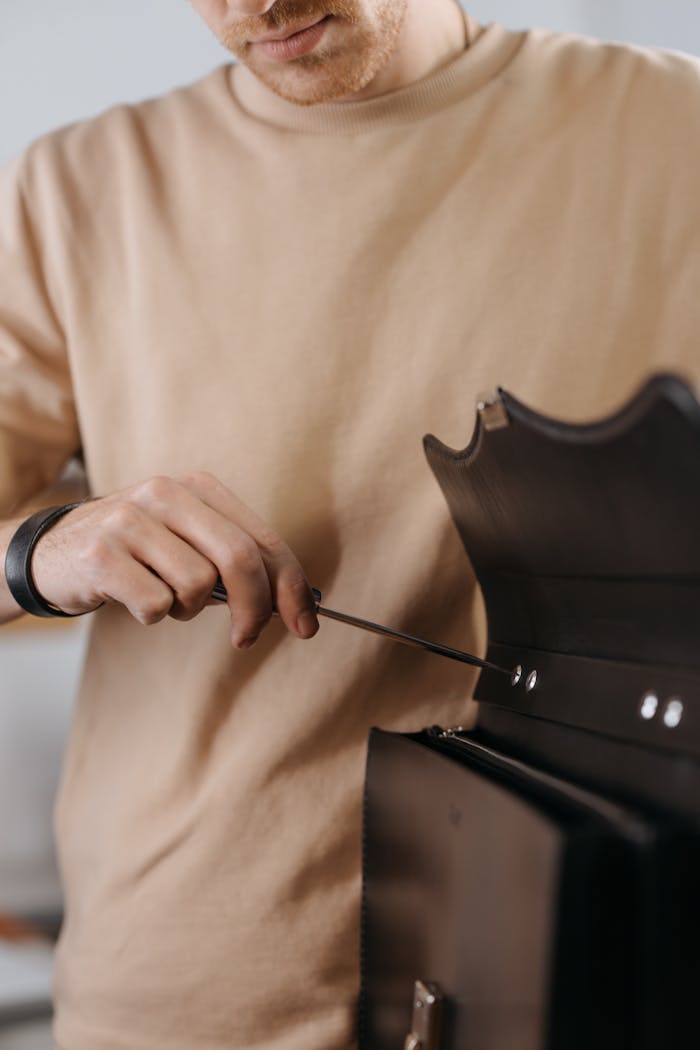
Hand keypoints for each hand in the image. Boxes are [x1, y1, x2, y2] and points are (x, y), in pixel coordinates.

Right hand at [31, 472, 318, 647]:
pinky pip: (155, 605)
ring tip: (161, 595)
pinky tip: (131, 597)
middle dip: (255, 608)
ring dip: (186, 609)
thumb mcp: (187, 541)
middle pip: (239, 558)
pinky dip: (151, 614)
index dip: (290, 586)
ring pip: (197, 586)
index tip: (305, 624)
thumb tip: (295, 605)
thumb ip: (236, 563)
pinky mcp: (101, 554)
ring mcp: (130, 520)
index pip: (262, 539)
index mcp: (198, 487)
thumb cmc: (136, 553)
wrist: (53, 550)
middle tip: (246, 637)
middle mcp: (166, 493)